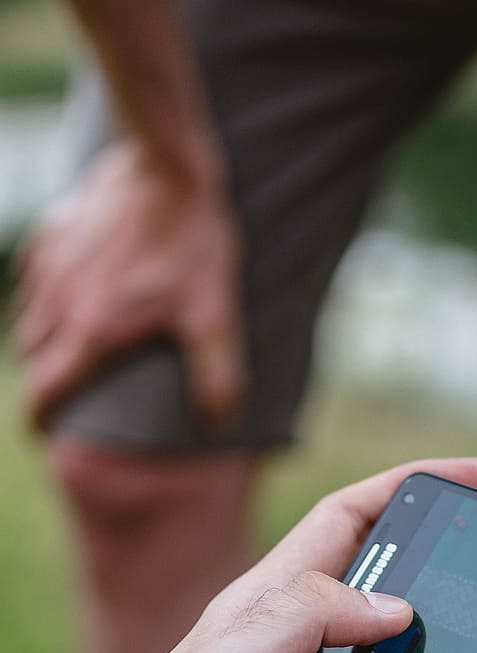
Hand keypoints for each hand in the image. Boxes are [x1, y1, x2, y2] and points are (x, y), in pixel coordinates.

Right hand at [16, 141, 244, 426]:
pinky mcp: (53, 233)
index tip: (46, 433)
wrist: (168, 166)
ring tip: (74, 349)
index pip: (44, 393)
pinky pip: (34, 279)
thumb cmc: (193, 245)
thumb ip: (217, 374)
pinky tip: (74, 296)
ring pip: (29, 319)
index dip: (40, 421)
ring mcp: (51, 265)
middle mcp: (60, 303)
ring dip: (45, 341)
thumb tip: (219, 421)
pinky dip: (46, 297)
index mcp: (92, 332)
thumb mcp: (215, 316)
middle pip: (33, 358)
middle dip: (47, 380)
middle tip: (72, 391)